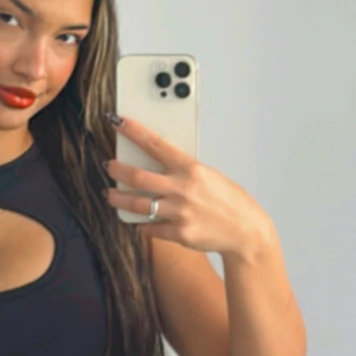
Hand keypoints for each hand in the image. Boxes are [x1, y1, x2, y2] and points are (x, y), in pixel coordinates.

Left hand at [104, 113, 272, 257]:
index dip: (134, 132)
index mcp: (191, 169)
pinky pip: (149, 228)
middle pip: (137, 176)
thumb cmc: (229, 201)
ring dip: (118, 199)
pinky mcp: (179, 233)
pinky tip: (141, 221)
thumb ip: (183, 171)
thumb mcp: (209, 176)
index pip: (156, 145)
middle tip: (110, 166)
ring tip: (111, 195)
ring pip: (136, 204)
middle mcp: (183, 189)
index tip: (118, 123)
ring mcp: (179, 212)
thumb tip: (157, 164)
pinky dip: (143, 225)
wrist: (246, 230)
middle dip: (117, 169)